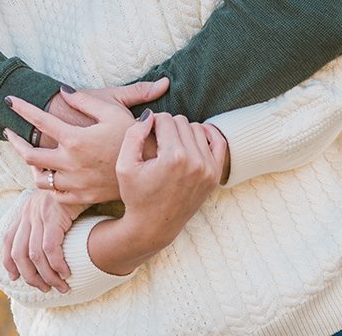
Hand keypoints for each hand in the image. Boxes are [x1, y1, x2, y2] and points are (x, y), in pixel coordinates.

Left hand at [2, 191, 87, 292]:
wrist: (84, 172)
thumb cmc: (73, 192)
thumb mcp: (53, 205)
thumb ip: (45, 221)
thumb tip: (47, 246)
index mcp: (25, 210)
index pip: (8, 240)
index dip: (8, 261)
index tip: (15, 277)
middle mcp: (28, 212)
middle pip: (19, 253)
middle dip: (30, 276)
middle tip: (44, 288)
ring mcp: (39, 214)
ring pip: (35, 255)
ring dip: (47, 276)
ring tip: (60, 286)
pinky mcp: (53, 215)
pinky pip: (50, 248)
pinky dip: (57, 265)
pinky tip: (66, 272)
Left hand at [3, 79, 168, 205]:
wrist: (152, 169)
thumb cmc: (133, 135)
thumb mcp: (113, 110)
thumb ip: (85, 100)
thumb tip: (63, 90)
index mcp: (76, 139)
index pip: (39, 120)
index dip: (22, 108)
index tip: (9, 100)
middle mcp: (71, 163)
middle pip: (29, 154)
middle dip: (16, 141)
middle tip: (10, 131)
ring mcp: (75, 183)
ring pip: (39, 178)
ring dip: (30, 164)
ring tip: (28, 153)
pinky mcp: (81, 197)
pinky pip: (54, 194)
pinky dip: (47, 184)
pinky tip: (48, 172)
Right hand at [114, 113, 225, 251]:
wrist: (154, 226)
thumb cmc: (135, 195)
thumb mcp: (124, 165)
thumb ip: (133, 134)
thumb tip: (150, 115)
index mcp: (173, 157)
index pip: (164, 119)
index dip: (150, 123)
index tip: (144, 135)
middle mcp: (195, 161)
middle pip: (181, 121)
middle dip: (166, 127)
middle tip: (155, 142)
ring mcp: (209, 169)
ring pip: (197, 128)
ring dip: (182, 132)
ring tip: (169, 145)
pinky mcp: (215, 175)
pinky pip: (218, 141)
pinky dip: (206, 135)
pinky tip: (192, 140)